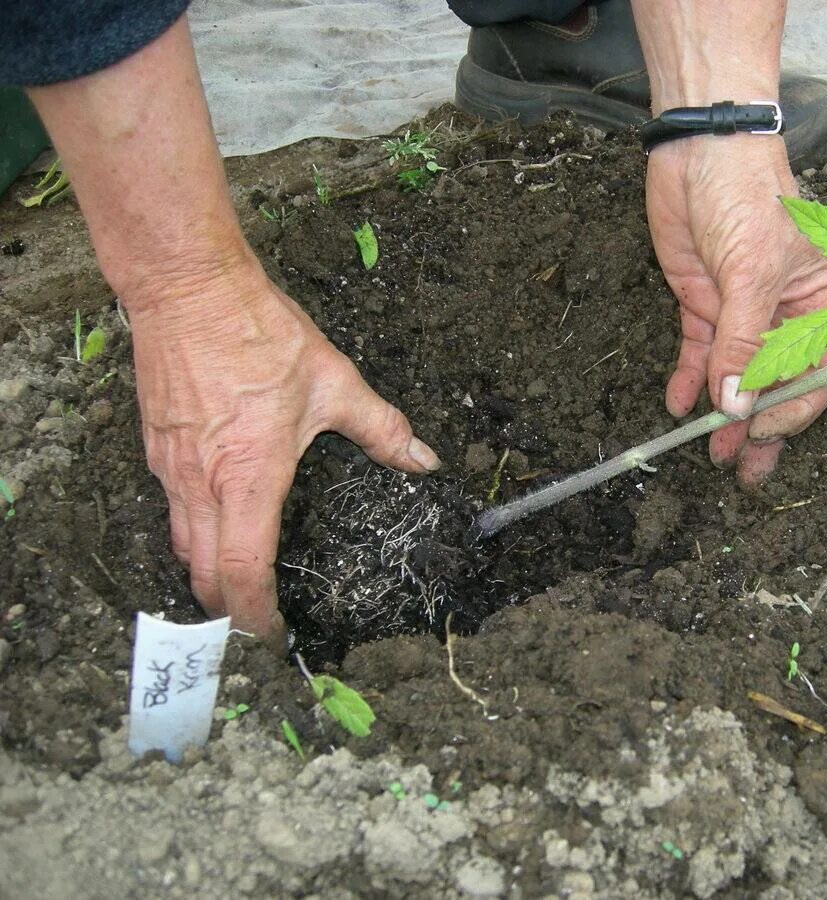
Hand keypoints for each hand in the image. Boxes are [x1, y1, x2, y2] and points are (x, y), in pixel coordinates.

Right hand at [127, 261, 438, 646]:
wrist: (185, 287)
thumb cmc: (256, 332)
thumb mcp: (334, 381)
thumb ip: (381, 428)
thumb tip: (422, 459)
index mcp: (247, 476)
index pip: (242, 572)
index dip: (255, 616)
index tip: (273, 635)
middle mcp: (201, 482)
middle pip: (203, 575)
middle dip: (228, 610)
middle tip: (258, 622)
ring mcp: (170, 467)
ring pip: (182, 545)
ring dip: (208, 575)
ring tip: (238, 587)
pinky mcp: (155, 448)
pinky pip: (171, 509)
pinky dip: (194, 534)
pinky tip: (219, 523)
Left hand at [645, 134, 826, 483]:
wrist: (700, 147)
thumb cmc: (748, 196)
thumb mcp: (751, 270)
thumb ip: (744, 341)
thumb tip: (736, 405)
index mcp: (818, 305)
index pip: (815, 373)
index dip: (791, 408)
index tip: (759, 428)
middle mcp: (782, 316)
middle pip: (775, 385)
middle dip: (758, 428)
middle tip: (741, 470)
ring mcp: (740, 313)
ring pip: (735, 378)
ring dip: (722, 415)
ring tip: (709, 453)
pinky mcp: (703, 305)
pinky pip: (699, 355)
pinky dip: (688, 381)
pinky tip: (676, 406)